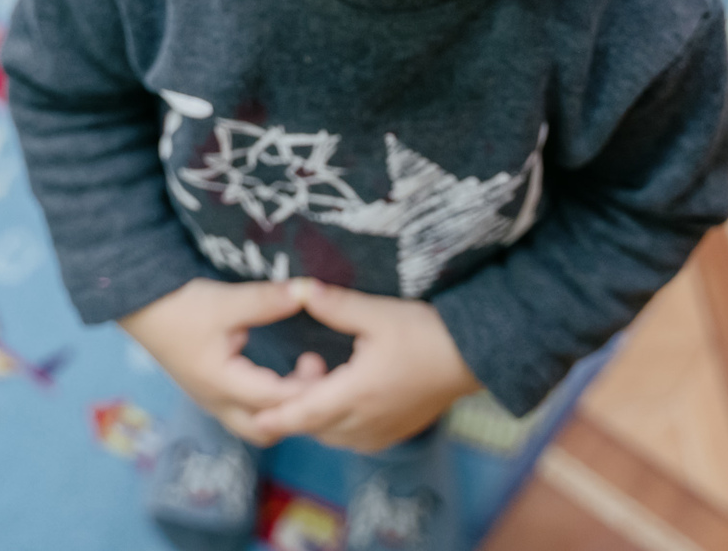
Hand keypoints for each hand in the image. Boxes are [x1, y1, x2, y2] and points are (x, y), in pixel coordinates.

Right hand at [117, 277, 324, 444]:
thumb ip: (266, 300)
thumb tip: (305, 292)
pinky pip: (247, 414)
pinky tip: (283, 379)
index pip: (274, 398)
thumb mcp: (225, 300)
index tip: (332, 371)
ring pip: (256, 426)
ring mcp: (212, 401)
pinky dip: (269, 406)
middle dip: (296, 412)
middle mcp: (217, 402)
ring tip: (303, 377)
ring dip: (282, 412)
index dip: (306, 389)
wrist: (140, 308)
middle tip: (317, 376)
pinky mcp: (211, 394)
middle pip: (266, 429)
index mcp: (221, 383)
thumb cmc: (179, 306)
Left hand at [247, 279, 482, 452]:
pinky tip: (345, 391)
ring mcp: (381, 431)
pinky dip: (338, 421)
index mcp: (357, 393)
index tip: (252, 418)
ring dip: (319, 412)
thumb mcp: (379, 313)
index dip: (275, 417)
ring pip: (333, 434)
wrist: (474, 357)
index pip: (304, 414)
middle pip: (315, 426)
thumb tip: (300, 290)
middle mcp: (366, 421)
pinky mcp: (394, 433)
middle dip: (297, 405)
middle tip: (303, 366)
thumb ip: (336, 305)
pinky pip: (353, 437)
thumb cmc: (428, 333)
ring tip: (323, 371)